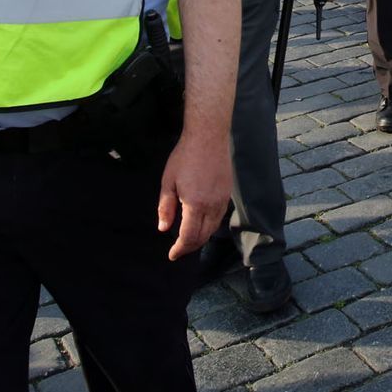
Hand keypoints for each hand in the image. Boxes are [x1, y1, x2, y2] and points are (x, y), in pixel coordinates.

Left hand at [158, 128, 230, 259]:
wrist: (208, 137)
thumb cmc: (184, 157)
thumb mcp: (168, 181)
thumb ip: (165, 207)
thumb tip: (163, 229)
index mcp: (195, 204)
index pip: (189, 236)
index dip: (180, 249)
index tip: (172, 255)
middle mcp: (212, 206)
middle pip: (203, 236)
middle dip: (190, 247)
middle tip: (178, 250)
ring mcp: (222, 200)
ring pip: (213, 228)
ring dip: (201, 238)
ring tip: (189, 240)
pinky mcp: (227, 193)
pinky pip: (219, 217)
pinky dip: (210, 227)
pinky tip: (202, 224)